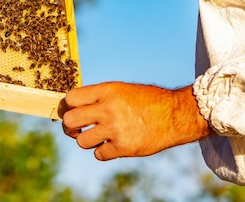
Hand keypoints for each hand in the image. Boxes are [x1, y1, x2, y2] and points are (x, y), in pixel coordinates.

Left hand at [60, 82, 212, 160]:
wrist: (175, 115)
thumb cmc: (146, 101)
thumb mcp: (121, 90)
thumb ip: (98, 96)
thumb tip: (72, 105)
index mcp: (106, 91)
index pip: (71, 98)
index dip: (68, 106)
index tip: (72, 111)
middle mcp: (108, 109)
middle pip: (70, 120)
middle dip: (70, 126)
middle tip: (76, 128)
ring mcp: (115, 129)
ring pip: (81, 141)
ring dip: (86, 140)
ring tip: (95, 137)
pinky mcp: (124, 147)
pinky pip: (99, 154)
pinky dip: (103, 152)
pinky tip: (111, 145)